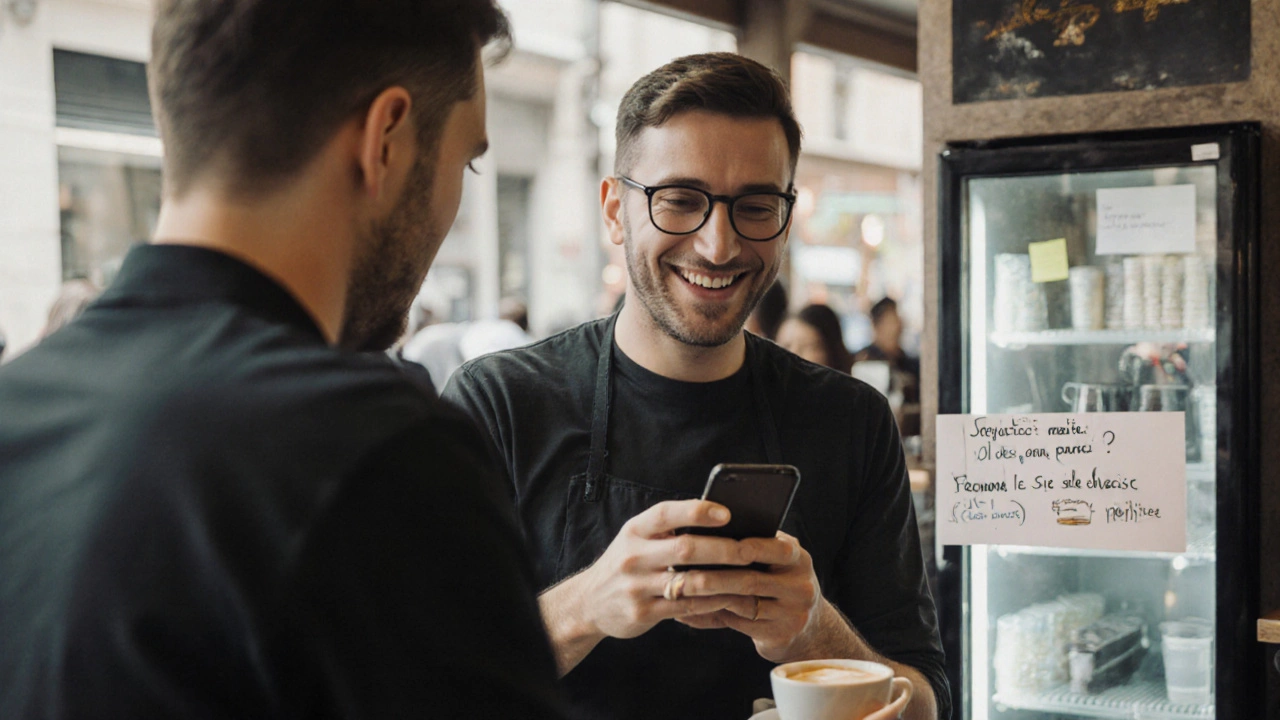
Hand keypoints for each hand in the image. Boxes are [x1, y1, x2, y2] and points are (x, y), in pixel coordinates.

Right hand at [570, 499, 761, 640]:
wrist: (589, 602)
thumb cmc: (626, 563)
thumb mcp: (636, 538)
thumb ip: (668, 530)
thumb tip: (720, 519)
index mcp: (635, 530)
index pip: (667, 513)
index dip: (697, 511)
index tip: (727, 513)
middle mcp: (633, 556)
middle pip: (685, 548)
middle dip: (723, 549)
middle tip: (750, 550)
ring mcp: (637, 586)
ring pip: (690, 582)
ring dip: (725, 579)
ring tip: (750, 576)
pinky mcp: (642, 613)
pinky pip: (686, 608)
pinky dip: (712, 602)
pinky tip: (730, 597)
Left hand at [673, 531, 826, 661]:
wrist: (808, 628)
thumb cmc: (779, 583)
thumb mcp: (778, 562)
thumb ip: (754, 548)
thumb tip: (707, 535)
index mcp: (799, 560)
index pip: (776, 549)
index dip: (747, 546)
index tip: (715, 541)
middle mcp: (801, 587)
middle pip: (751, 580)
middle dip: (715, 576)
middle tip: (684, 572)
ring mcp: (792, 614)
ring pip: (742, 604)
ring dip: (709, 597)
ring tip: (682, 590)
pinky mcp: (780, 636)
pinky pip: (738, 624)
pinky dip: (711, 616)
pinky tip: (690, 611)